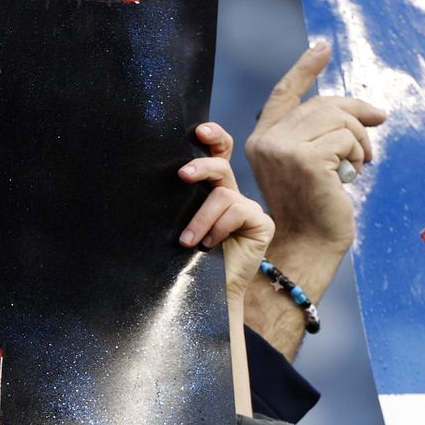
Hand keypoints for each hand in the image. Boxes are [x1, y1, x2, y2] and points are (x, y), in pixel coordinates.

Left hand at [178, 123, 274, 299]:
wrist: (210, 293)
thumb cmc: (192, 261)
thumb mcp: (183, 225)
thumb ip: (182, 202)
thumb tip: (163, 176)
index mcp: (213, 190)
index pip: (218, 153)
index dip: (213, 136)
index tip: (197, 131)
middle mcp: (232, 195)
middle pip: (222, 164)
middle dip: (202, 165)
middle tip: (182, 175)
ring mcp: (249, 208)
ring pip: (222, 196)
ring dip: (200, 219)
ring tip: (188, 242)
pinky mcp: (262, 222)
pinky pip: (236, 212)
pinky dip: (218, 228)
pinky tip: (211, 245)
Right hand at [244, 42, 382, 253]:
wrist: (309, 244)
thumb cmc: (315, 208)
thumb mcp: (313, 163)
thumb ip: (323, 133)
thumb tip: (370, 111)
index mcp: (262, 138)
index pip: (285, 93)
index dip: (305, 68)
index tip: (323, 47)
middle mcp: (267, 139)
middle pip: (324, 105)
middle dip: (358, 115)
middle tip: (377, 126)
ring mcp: (283, 148)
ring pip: (339, 120)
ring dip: (360, 141)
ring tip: (358, 165)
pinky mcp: (306, 159)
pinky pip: (347, 139)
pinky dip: (358, 155)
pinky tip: (351, 176)